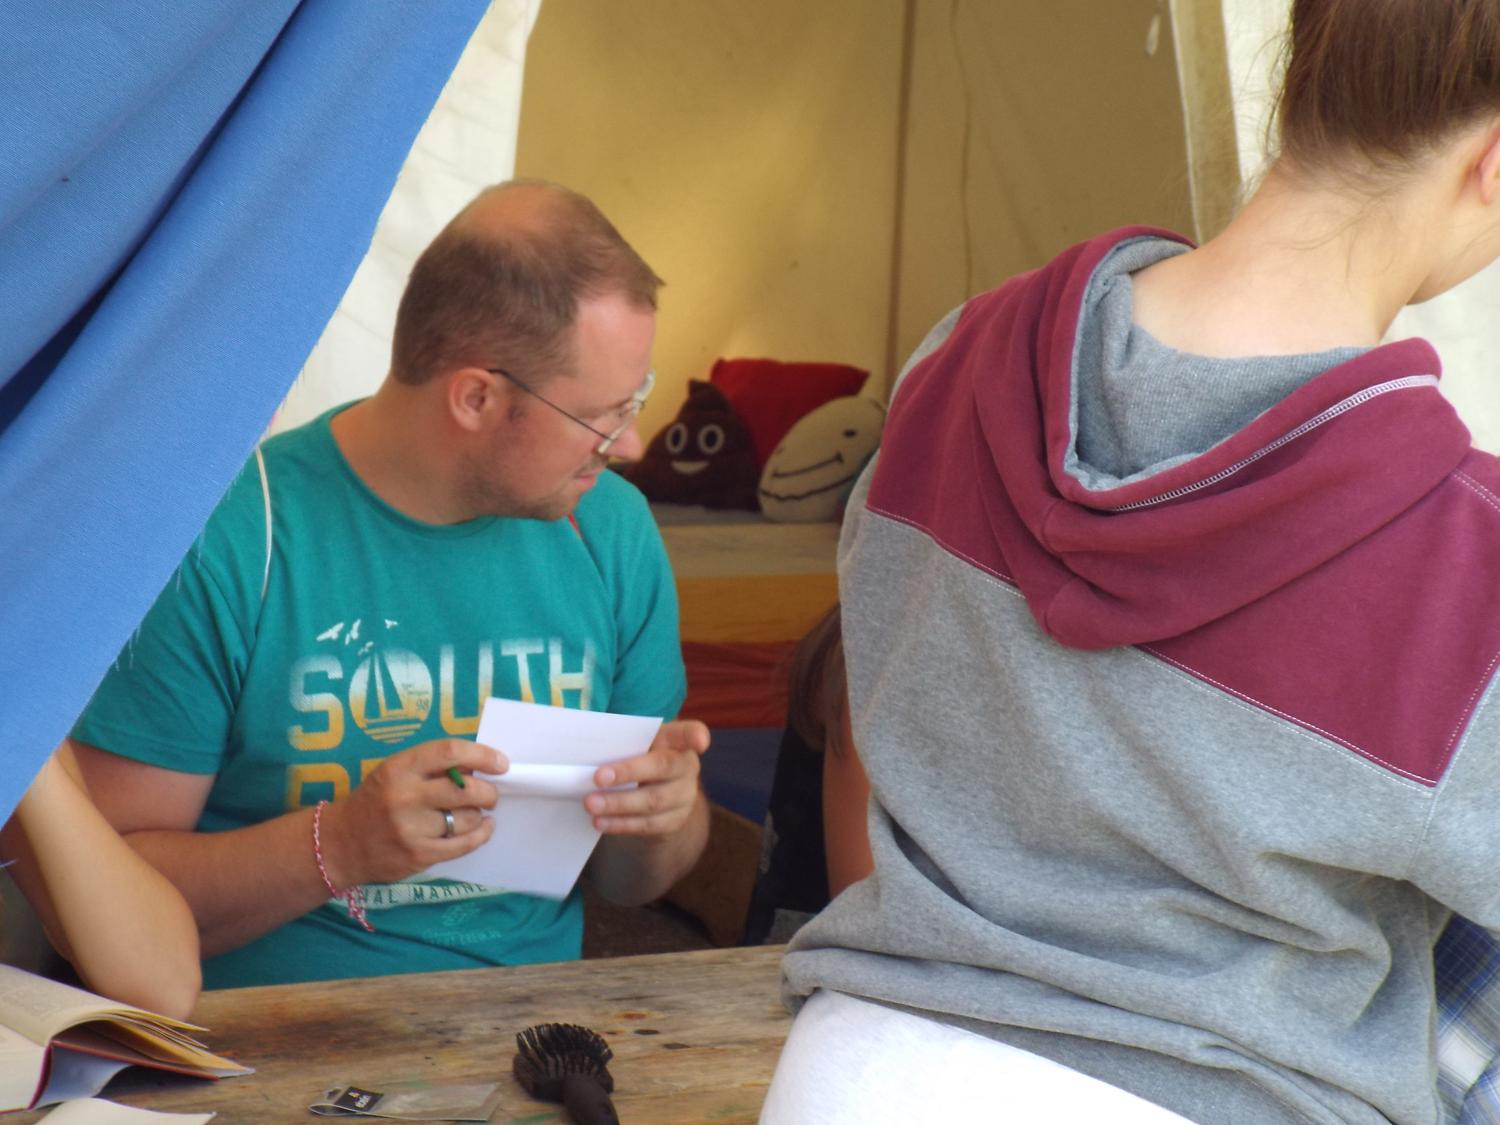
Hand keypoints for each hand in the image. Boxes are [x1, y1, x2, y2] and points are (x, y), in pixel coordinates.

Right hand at [321, 739, 505, 885]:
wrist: (338, 844)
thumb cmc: (375, 801)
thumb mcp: (395, 772)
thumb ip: (432, 766)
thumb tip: (478, 763)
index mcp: (400, 767)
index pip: (450, 752)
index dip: (482, 755)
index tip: (501, 763)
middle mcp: (405, 796)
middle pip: (466, 789)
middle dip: (488, 792)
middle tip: (490, 794)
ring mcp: (411, 828)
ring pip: (467, 818)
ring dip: (479, 815)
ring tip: (475, 813)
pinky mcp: (418, 855)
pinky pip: (463, 845)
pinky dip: (481, 835)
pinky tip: (483, 828)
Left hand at [584, 720, 709, 838]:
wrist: (660, 798)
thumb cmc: (641, 760)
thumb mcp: (639, 745)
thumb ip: (623, 743)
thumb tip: (586, 750)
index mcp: (677, 741)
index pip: (691, 733)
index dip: (696, 736)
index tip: (700, 743)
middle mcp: (687, 767)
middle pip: (663, 767)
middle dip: (629, 771)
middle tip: (597, 777)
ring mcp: (684, 796)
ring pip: (653, 801)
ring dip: (618, 803)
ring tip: (591, 804)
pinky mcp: (674, 822)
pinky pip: (647, 825)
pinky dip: (621, 824)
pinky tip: (600, 822)